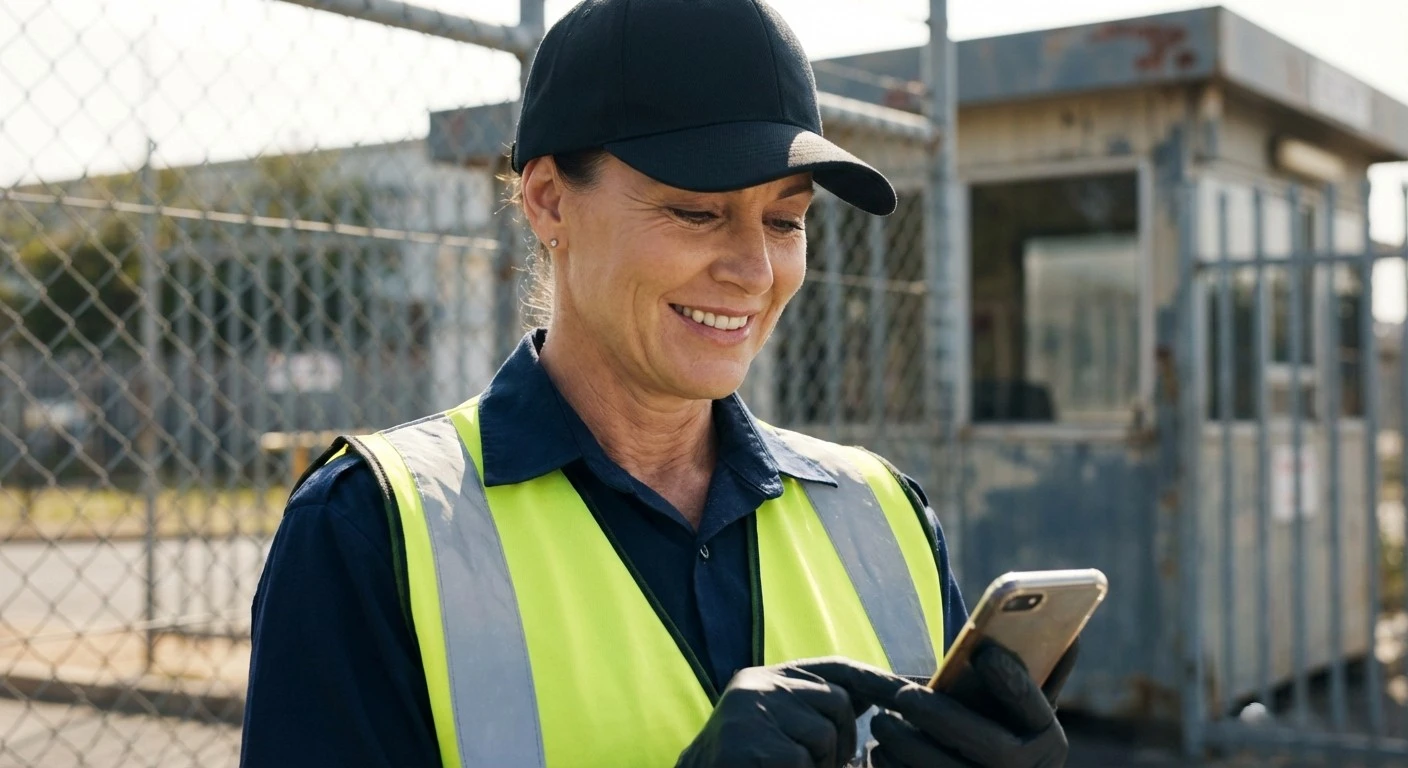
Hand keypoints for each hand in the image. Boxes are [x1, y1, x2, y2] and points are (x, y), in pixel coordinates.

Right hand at [675, 658, 882, 767]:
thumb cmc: (745, 759)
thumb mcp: (779, 723)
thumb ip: (814, 706)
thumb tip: (870, 698)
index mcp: (768, 677)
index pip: (836, 668)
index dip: (875, 679)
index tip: (911, 690)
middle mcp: (759, 684)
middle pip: (836, 702)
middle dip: (841, 739)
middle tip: (814, 762)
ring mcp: (753, 711)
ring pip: (824, 735)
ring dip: (818, 763)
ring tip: (787, 767)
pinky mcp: (752, 744)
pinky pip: (802, 762)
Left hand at [836, 640, 1079, 767]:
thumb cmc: (998, 732)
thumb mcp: (1017, 709)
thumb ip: (1035, 673)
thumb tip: (1063, 629)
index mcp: (1047, 742)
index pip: (1037, 708)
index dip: (1016, 681)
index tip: (986, 654)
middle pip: (989, 749)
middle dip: (941, 719)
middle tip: (902, 696)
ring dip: (909, 748)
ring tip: (882, 723)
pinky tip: (880, 751)